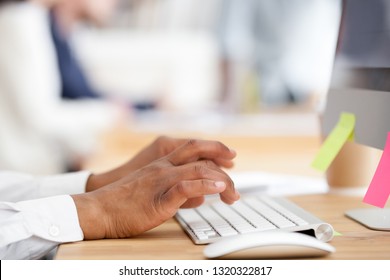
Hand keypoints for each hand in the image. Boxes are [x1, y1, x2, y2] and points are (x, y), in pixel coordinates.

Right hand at [86, 136, 234, 190]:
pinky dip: (205, 186)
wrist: (99, 210)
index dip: (214, 148)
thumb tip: (200, 196)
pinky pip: (186, 186)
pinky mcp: (159, 198)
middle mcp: (163, 167)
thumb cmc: (124, 202)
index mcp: (161, 163)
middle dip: (222, 159)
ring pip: (199, 169)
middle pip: (199, 152)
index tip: (229, 155)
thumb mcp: (152, 188)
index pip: (192, 146)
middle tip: (235, 173)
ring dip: (221, 180)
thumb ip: (177, 188)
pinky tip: (218, 189)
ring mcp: (161, 180)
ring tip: (232, 194)